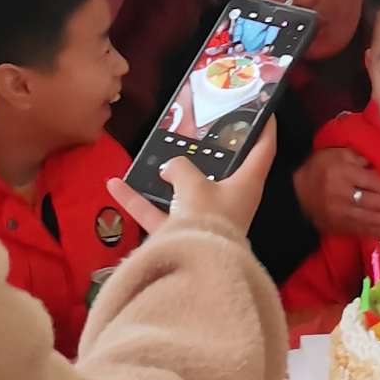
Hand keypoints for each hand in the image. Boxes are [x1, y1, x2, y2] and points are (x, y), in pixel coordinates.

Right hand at [110, 126, 276, 241]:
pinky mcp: (182, 234)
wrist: (194, 269)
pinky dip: (137, 201)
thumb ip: (180, 167)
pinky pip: (158, 213)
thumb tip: (168, 169)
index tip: (264, 110)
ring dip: (167, 178)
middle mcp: (229, 201)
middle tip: (200, 129)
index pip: (263, 150)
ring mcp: (204, 218)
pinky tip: (114, 185)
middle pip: (223, 171)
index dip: (265, 127)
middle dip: (210, 153)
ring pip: (185, 192)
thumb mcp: (193, 183)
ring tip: (152, 157)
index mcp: (246, 185)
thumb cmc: (206, 220)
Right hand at [292, 147, 379, 241]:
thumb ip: (358, 157)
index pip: (370, 182)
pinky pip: (362, 231)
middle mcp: (342, 195)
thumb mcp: (336, 154)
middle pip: (372, 203)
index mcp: (343, 173)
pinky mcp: (339, 227)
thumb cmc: (320, 168)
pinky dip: (379, 233)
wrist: (296, 193)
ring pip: (369, 220)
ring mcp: (340, 214)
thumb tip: (379, 166)